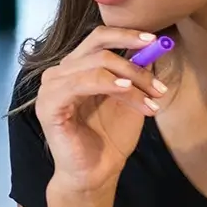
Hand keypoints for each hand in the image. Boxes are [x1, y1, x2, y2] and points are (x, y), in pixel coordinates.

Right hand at [34, 26, 170, 193]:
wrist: (96, 172)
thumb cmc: (109, 137)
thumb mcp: (130, 98)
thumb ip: (135, 73)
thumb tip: (153, 46)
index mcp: (76, 68)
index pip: (98, 38)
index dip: (126, 34)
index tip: (155, 42)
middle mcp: (60, 73)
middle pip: (99, 48)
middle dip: (135, 65)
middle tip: (158, 87)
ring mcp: (51, 88)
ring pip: (96, 66)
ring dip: (130, 80)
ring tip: (151, 100)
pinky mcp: (49, 105)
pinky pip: (80, 83)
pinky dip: (108, 84)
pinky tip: (127, 91)